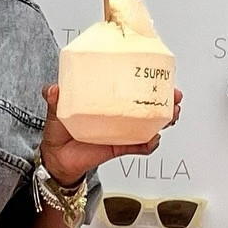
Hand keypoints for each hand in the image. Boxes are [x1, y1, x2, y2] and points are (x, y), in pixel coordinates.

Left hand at [38, 86, 182, 184]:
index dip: (146, 77)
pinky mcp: (119, 147)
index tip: (159, 69)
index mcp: (105, 98)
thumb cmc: (58, 130)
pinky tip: (152, 140)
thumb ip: (54, 98)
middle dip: (165, 98)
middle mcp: (117, 113)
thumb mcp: (55, 109)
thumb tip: (53, 89)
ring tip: (171, 116)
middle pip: (148, 103)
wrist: (57, 158)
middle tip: (174, 95)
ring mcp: (121, 130)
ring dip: (163, 119)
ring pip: (149, 123)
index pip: (129, 84)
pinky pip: (139, 146)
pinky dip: (148, 144)